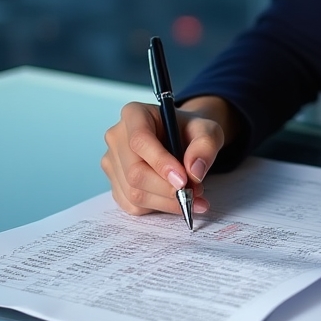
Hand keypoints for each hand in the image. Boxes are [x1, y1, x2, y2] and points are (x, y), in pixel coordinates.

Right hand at [101, 96, 235, 216]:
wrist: (183, 138)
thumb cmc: (191, 130)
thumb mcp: (207, 130)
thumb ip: (205, 146)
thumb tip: (194, 172)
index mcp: (134, 113)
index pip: (140, 140)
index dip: (161, 163)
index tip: (184, 180)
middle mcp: (117, 137)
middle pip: (135, 172)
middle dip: (167, 188)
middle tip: (195, 193)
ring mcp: (112, 162)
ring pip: (134, 192)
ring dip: (167, 201)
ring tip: (194, 198)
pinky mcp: (115, 183)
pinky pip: (133, 205)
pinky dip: (159, 207)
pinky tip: (177, 201)